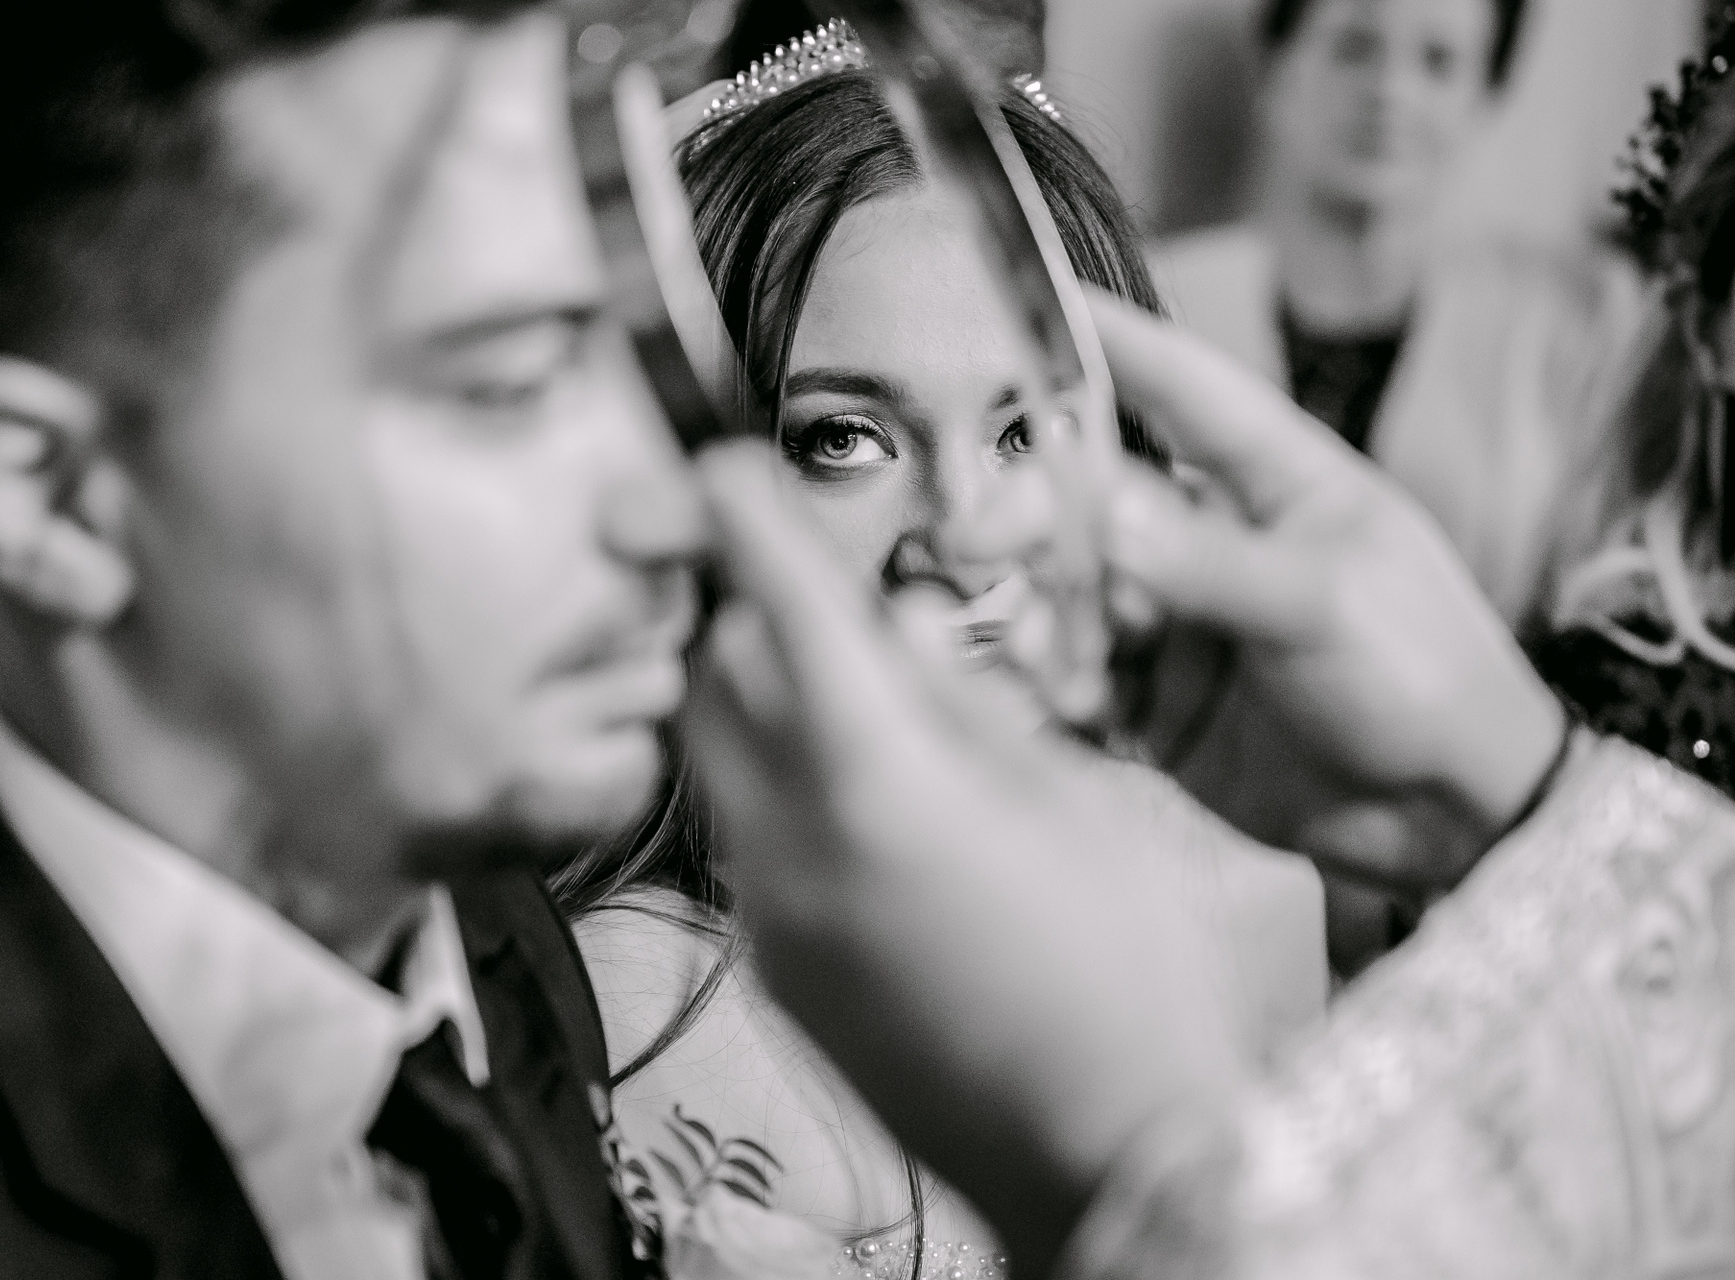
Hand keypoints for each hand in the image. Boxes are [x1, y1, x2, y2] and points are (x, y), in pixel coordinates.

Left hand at [682, 441, 1251, 1274]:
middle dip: (747, 607)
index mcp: (880, 784)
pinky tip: (876, 801)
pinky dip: (786, 787)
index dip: (741, 515)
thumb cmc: (1138, 986)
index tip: (719, 466)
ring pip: (724, 756)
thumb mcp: (1082, 798)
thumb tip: (895, 637)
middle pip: (716, 674)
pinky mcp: (776, 969)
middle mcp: (793, 849)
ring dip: (767, 699)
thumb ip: (967, 705)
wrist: (1114, 1161)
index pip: (777, 606)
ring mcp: (772, 919)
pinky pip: (749, 840)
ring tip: (862, 695)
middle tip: (804, 578)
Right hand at [1083, 292, 1566, 885]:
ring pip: (1075, 593)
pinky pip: (1079, 682)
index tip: (1033, 297)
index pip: (1181, 389)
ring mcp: (1182, 624)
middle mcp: (1213, 541)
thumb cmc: (1425, 675)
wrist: (1452, 820)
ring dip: (1044, 614)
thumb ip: (1208, 564)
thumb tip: (1102, 517)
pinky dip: (1058, 688)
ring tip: (1044, 651)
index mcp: (1274, 482)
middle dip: (1033, 510)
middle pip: (1097, 498)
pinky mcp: (1156, 706)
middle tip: (977, 537)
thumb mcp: (1324, 604)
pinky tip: (1065, 704)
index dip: (1110, 340)